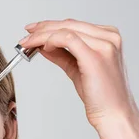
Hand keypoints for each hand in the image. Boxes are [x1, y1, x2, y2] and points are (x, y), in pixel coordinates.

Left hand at [19, 18, 138, 128]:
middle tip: (25, 36)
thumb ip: (62, 55)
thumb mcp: (76, 68)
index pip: (74, 25)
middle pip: (69, 24)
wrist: (113, 113)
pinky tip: (43, 48)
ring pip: (66, 30)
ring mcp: (104, 45)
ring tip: (27, 43)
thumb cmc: (99, 95)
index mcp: (107, 37)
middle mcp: (109, 37)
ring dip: (42, 35)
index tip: (33, 31)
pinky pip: (67, 39)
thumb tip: (43, 46)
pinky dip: (51, 41)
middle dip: (42, 29)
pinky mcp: (95, 56)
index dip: (49, 26)